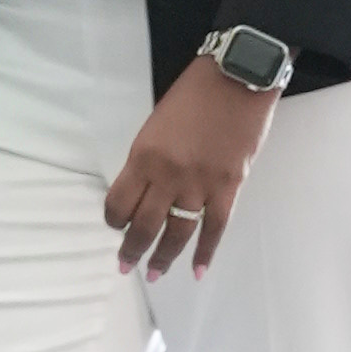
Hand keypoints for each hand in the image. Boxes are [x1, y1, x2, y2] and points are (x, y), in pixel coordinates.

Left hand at [103, 58, 266, 277]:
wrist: (236, 77)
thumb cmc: (194, 94)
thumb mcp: (156, 124)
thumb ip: (148, 159)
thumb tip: (144, 191)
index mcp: (144, 156)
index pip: (119, 202)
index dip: (114, 219)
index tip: (115, 225)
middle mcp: (168, 175)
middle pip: (144, 225)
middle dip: (132, 249)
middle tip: (125, 265)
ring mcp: (200, 184)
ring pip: (177, 233)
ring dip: (164, 257)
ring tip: (154, 274)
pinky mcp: (229, 187)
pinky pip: (215, 228)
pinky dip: (206, 252)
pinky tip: (197, 270)